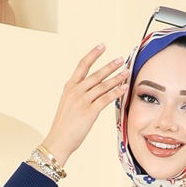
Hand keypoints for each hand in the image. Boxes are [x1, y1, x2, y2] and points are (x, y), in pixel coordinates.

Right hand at [42, 43, 130, 163]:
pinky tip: (123, 88)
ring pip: (102, 86)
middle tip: (121, 59)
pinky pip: (105, 99)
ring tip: (126, 72)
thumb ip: (78, 95)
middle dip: (110, 66)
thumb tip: (93, 90)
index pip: (82, 65)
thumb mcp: (68, 104)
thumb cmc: (64, 126)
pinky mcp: (89, 112)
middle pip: (96, 74)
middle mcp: (75, 91)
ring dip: (116, 78)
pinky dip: (116, 92)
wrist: (58, 140)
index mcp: (69, 87)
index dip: (93, 54)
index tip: (102, 46)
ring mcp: (82, 101)